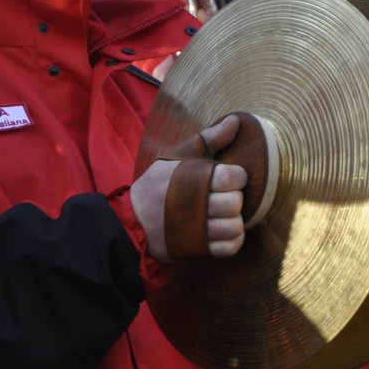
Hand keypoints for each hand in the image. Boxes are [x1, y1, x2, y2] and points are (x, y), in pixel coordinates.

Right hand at [130, 114, 250, 260]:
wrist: (131, 220)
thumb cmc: (158, 185)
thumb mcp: (179, 156)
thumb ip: (209, 139)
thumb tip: (235, 120)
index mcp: (196, 180)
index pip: (234, 178)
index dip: (237, 177)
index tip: (229, 177)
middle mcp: (198, 207)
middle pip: (235, 203)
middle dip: (234, 198)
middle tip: (223, 196)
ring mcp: (197, 231)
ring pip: (234, 227)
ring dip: (233, 220)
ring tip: (224, 214)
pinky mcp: (197, 248)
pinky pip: (229, 248)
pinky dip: (233, 240)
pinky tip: (226, 230)